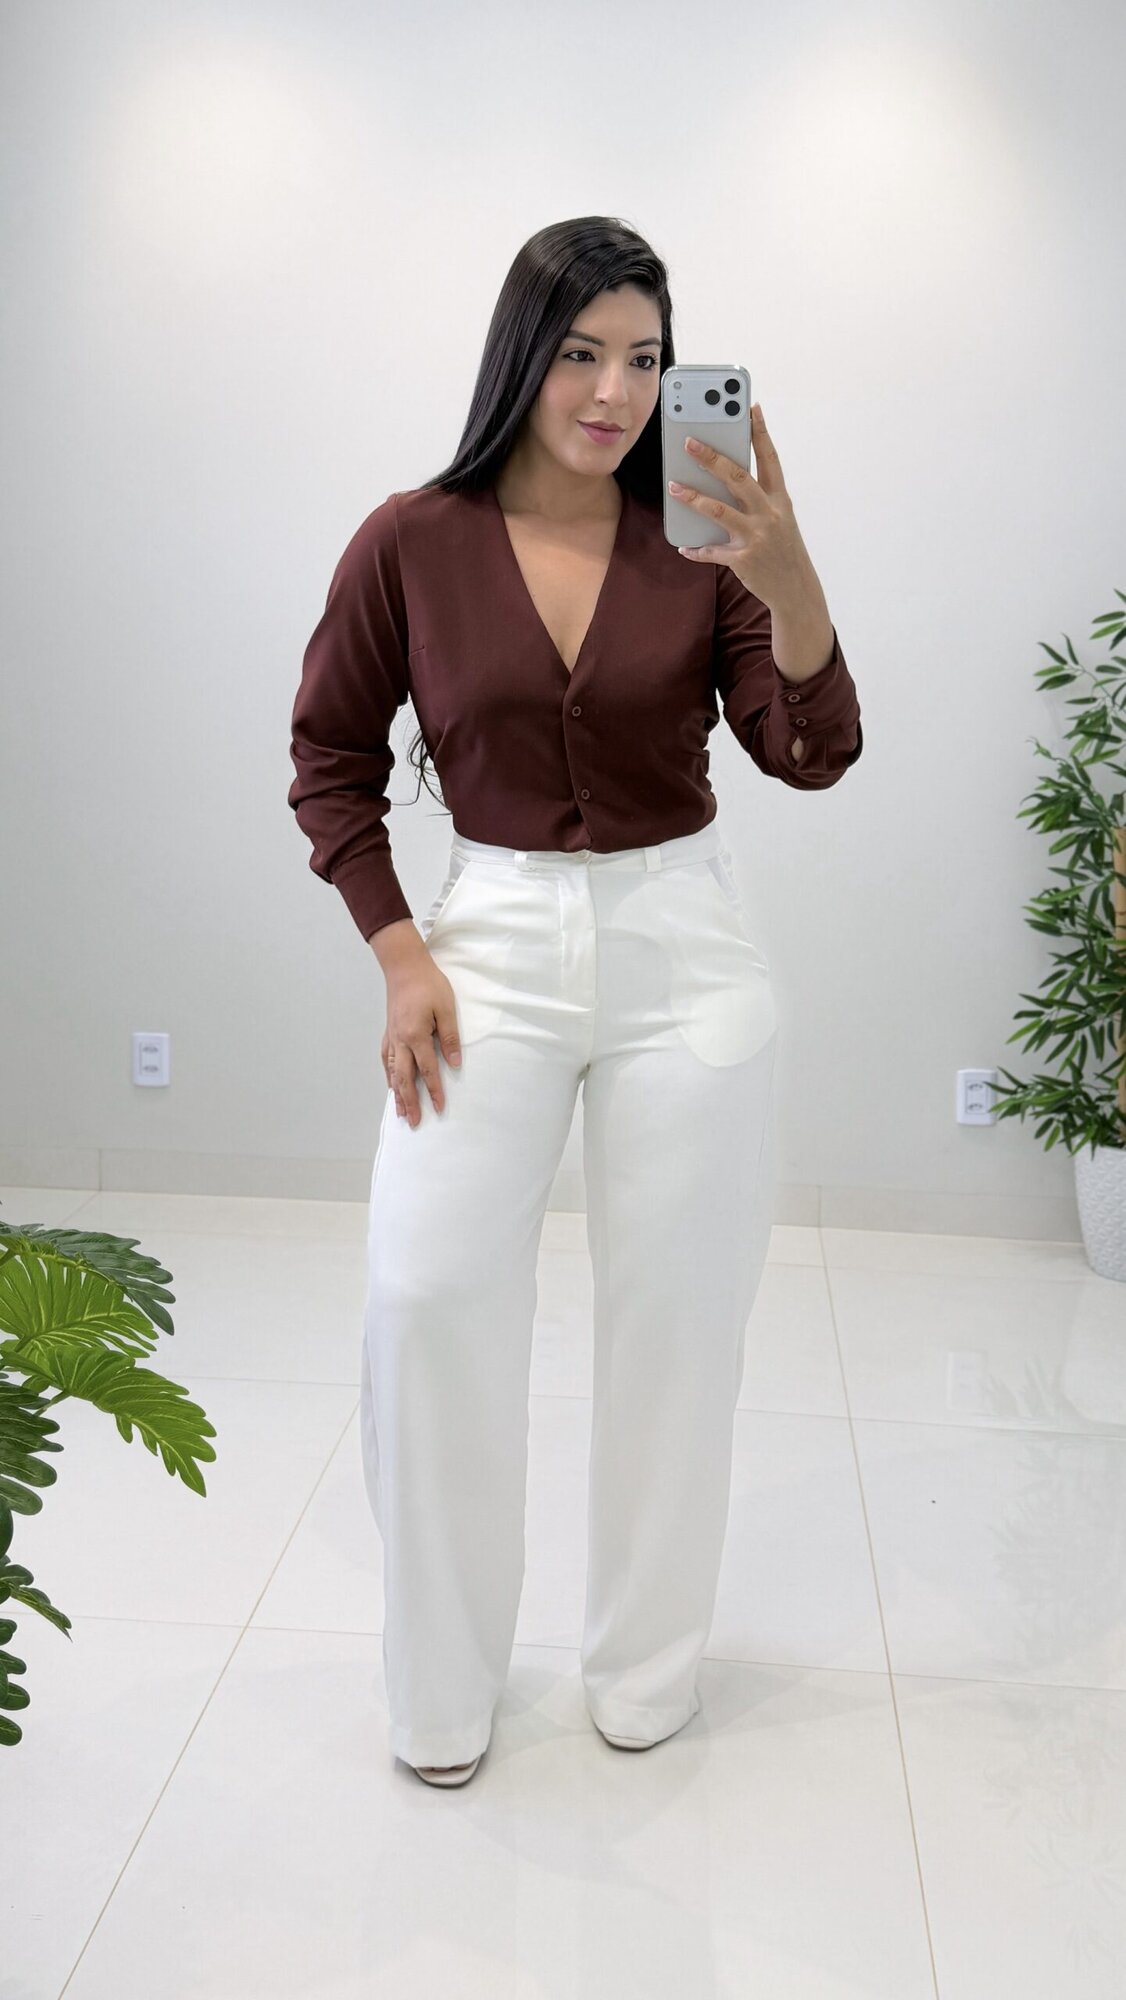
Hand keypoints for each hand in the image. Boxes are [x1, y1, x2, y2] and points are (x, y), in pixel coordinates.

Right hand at [381, 960, 461, 1126]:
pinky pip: (386, 1059)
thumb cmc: (428, 985)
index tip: (439, 1108)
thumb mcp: (446, 1009)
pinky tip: (390, 1084)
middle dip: (409, 1102)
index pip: (427, 1070)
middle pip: (404, 1078)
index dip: (434, 1091)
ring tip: (400, 1112)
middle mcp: (400, 1041)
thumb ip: (450, 1037)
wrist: (404, 967)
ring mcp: (392, 1037)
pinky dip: (388, 1075)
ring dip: (396, 1094)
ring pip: (392, 1072)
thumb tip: (454, 1063)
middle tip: (413, 1122)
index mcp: (415, 1036)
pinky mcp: (389, 1031)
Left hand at [667, 403, 821, 613]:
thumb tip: (725, 477)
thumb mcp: (780, 518)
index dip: (760, 433)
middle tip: (690, 442)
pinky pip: (713, 552)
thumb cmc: (783, 548)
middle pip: (738, 478)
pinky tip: (684, 546)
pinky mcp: (744, 561)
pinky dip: (697, 550)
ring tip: (674, 487)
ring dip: (694, 498)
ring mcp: (757, 538)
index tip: (750, 408)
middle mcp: (770, 515)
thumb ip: (758, 498)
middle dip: (712, 458)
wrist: (796, 589)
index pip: (770, 459)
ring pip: (719, 512)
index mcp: (780, 500)